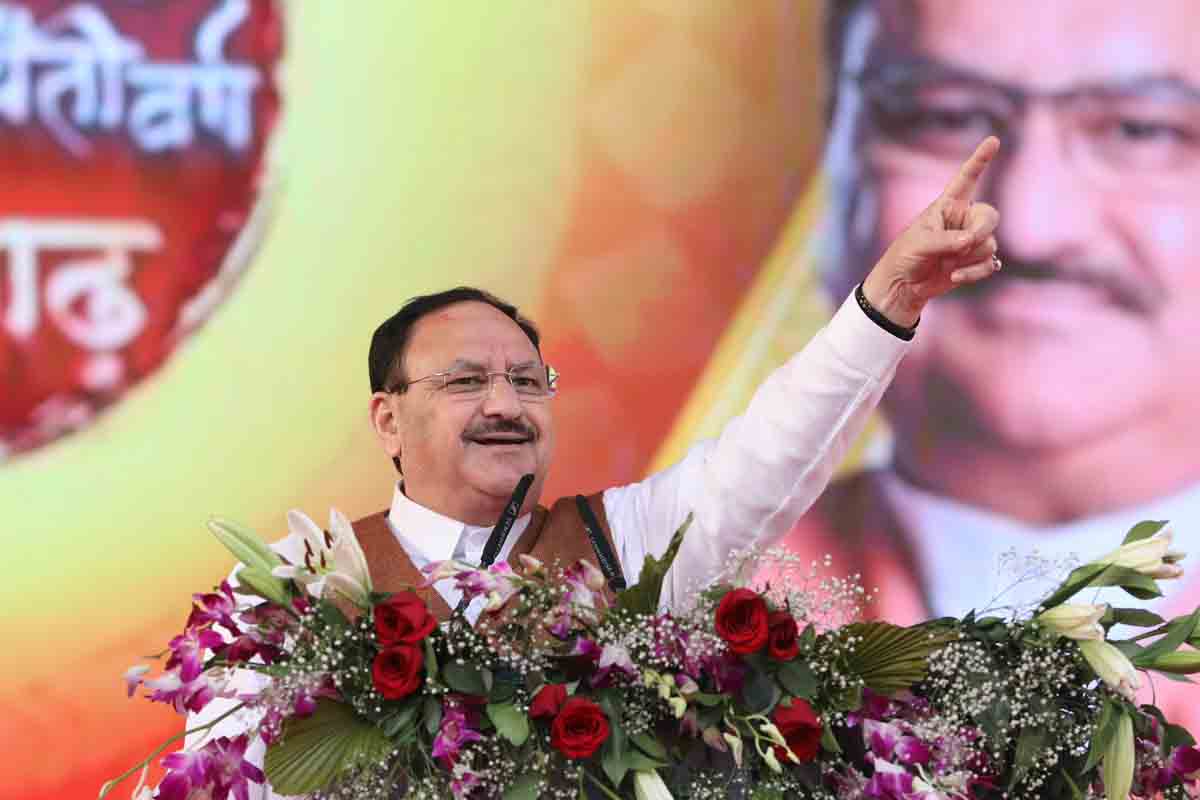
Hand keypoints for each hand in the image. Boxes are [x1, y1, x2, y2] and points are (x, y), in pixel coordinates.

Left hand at [861, 136, 1000, 327]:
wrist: (903, 286)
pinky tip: (955, 276)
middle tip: (966, 243)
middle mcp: (963, 220)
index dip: (980, 159)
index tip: (993, 140)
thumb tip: (970, 242)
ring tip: (945, 263)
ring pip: (990, 244)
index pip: (966, 178)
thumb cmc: (905, 256)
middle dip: (980, 232)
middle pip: (989, 217)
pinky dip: (974, 272)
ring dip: (969, 258)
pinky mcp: (976, 262)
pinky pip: (990, 263)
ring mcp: (972, 241)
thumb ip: (945, 240)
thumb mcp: (919, 243)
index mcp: (948, 205)